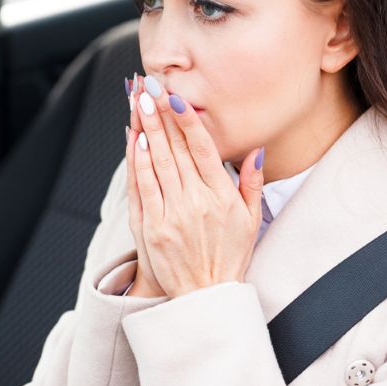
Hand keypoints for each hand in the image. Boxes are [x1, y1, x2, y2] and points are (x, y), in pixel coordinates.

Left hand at [130, 75, 264, 297]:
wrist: (205, 298)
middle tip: (149, 86)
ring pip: (156, 163)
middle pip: (175, 149)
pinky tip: (133, 139)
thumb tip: (253, 150)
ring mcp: (172, 215)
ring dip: (145, 129)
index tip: (176, 96)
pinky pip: (142, 187)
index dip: (187, 120)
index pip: (202, 149)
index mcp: (221, 197)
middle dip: (160, 114)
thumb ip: (250, 183)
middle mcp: (196, 202)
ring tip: (136, 102)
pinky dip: (136, 162)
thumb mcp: (250, 221)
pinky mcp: (152, 228)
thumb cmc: (229, 257)